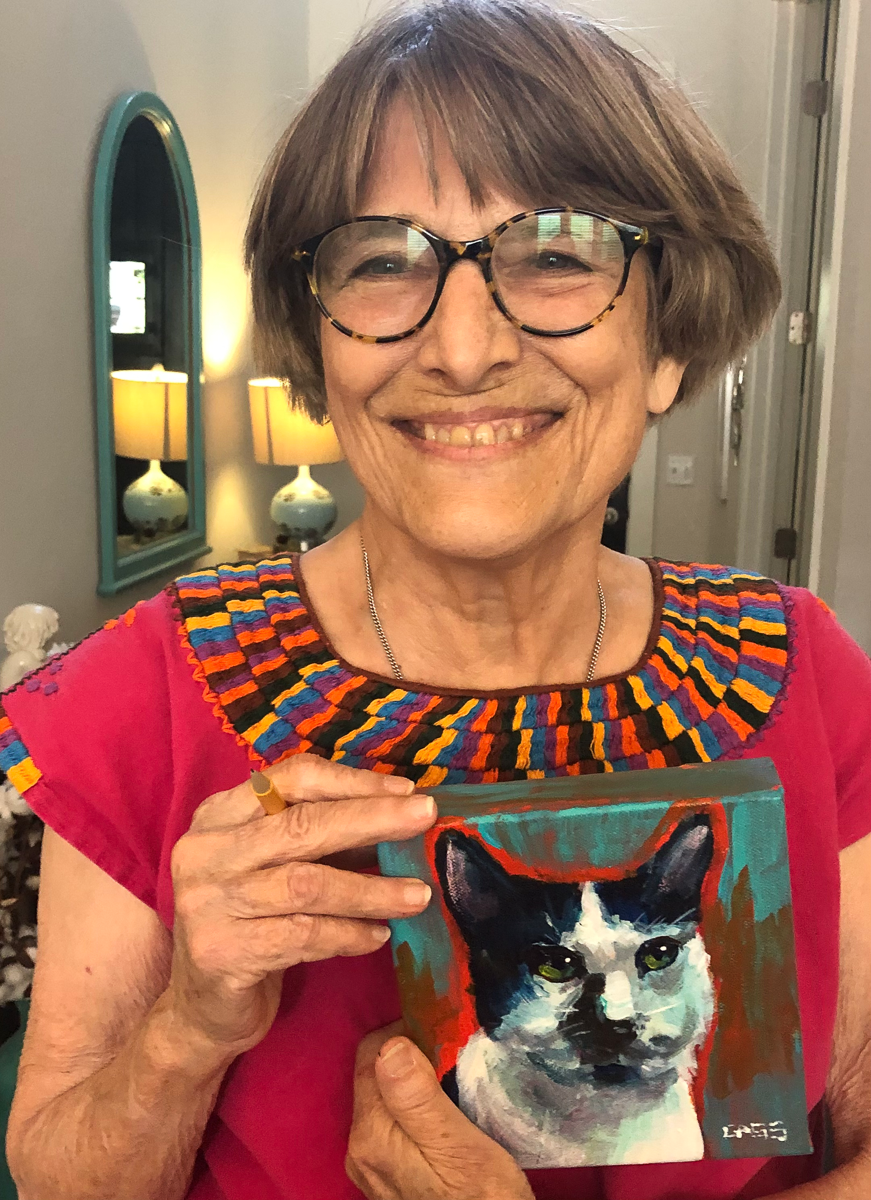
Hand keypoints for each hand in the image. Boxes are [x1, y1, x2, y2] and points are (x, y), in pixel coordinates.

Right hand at [166, 755, 435, 1057]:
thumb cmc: (255, 923)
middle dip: (372, 819)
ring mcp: (207, 902)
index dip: (352, 781)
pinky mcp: (221, 952)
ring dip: (371, 888)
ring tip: (418, 895)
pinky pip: (303, 935)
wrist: (204, 1009)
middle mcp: (205, 851)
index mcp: (219, 815)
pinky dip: (349, 934)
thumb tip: (402, 814)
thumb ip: (326, 840)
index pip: (291, 779)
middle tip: (425, 819)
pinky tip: (379, 935)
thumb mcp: (279, 868)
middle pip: (301, 825)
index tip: (407, 790)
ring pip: (307, 883)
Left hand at [346, 1022, 534, 1199]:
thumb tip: (388, 1046)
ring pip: (386, 1099)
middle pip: (375, 1076)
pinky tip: (447, 1112)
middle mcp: (360, 1149)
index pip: (371, 1054)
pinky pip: (394, 1125)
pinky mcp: (389, 1179)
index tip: (444, 1032)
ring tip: (455, 1078)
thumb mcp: (459, 1146)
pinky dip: (416, 1108)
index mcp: (371, 1134)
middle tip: (454, 1052)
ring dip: (415, 1081)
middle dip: (410, 1055)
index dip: (406, 1033)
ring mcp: (372, 1168)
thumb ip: (418, 1098)